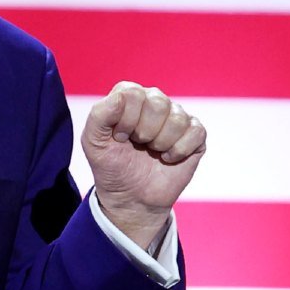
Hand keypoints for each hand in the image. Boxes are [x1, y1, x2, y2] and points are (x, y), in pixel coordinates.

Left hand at [82, 81, 206, 249]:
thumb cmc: (111, 164)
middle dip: (144, 132)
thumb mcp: (93, 141)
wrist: (131, 196)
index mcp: (128, 97)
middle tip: (138, 144)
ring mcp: (176, 117)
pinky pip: (196, 132)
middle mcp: (153, 101)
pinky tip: (168, 157)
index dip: (126, 120)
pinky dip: (180, 150)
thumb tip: (121, 96)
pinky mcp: (194, 135)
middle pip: (158, 103)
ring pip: (177, 119)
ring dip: (161, 143)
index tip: (119, 137)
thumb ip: (99, 115)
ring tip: (152, 151)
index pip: (133, 93)